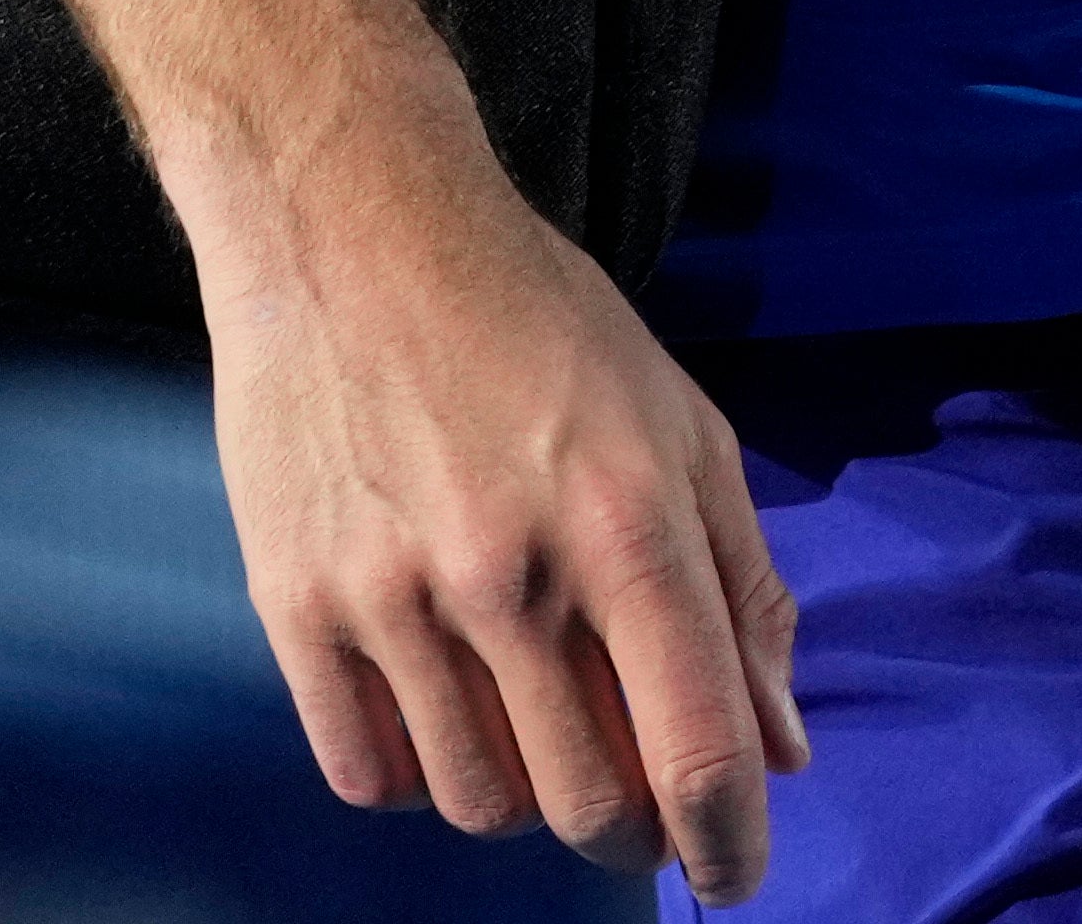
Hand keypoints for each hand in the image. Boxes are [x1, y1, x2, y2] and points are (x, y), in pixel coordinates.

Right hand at [201, 124, 810, 896]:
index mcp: (628, 520)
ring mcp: (393, 595)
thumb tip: (784, 749)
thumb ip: (743, 589)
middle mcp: (511, 572)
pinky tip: (440, 710)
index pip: (698, 748)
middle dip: (631, 830)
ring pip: (478, 803)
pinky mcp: (297, 604)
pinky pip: (368, 775)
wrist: (353, 223)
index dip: (731, 844)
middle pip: (588, 805)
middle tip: (635, 802)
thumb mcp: (680, 424)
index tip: (733, 874)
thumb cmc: (536, 318)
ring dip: (522, 796)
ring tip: (529, 725)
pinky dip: (417, 775)